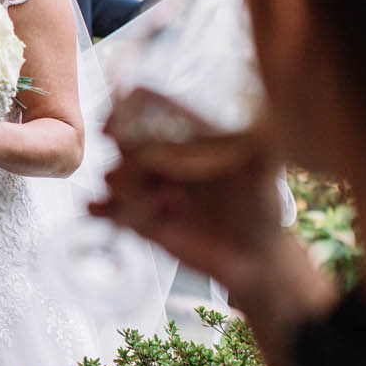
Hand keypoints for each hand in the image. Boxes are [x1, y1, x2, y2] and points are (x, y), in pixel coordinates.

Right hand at [87, 89, 283, 297]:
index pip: (146, 107)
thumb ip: (259, 142)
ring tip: (156, 205)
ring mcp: (149, 188)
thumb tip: (267, 114)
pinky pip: (111, 209)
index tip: (119, 123)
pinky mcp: (141, 220)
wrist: (254, 258)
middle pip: (124, 140)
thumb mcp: (263, 169)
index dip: (127, 108)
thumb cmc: (262, 208)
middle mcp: (162, 158)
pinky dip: (102, 208)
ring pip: (116, 176)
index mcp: (184, 135)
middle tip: (149, 177)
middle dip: (128, 156)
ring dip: (125, 188)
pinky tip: (98, 209)